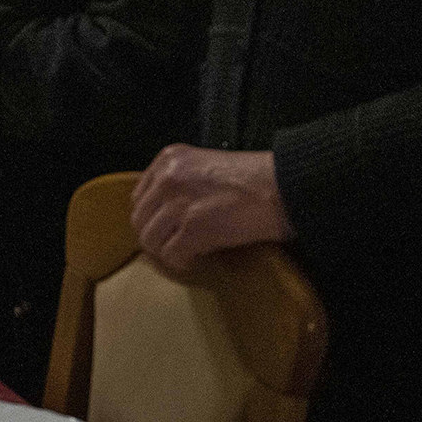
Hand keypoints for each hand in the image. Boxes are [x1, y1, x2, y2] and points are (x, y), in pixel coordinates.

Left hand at [131, 146, 292, 269]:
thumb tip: (163, 215)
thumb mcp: (205, 166)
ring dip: (168, 253)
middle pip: (140, 220)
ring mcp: (178, 202)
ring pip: (151, 241)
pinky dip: (183, 263)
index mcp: (169, 158)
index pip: (139, 197)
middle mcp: (167, 177)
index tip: (166, 231)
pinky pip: (172, 255)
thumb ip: (181, 182)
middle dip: (156, 239)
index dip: (151, 219)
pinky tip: (198, 260)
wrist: (282, 187)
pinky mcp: (194, 227)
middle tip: (175, 249)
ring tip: (188, 255)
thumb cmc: (253, 180)